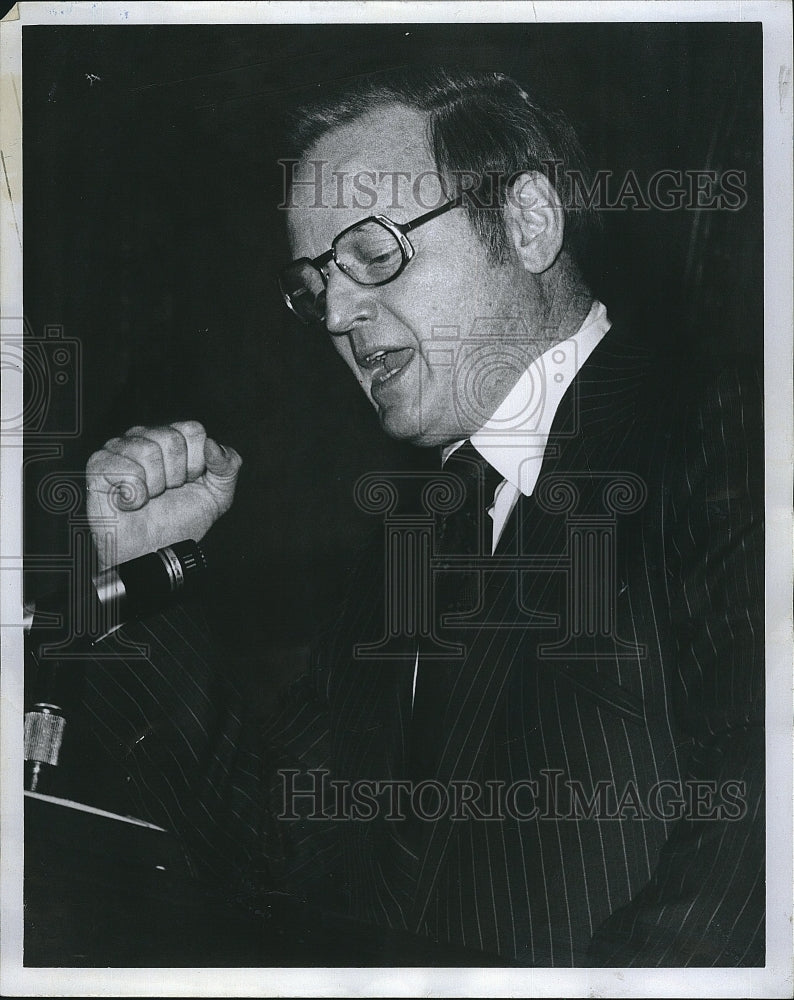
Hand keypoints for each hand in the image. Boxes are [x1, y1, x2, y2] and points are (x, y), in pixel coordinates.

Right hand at [86, 420, 241, 568]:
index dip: (196, 462)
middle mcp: (145, 437)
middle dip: (176, 475)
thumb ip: (227, 466)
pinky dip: (133, 494)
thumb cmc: (179, 522)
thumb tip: (213, 445)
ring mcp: (119, 449)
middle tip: (166, 491)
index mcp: (173, 439)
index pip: (193, 430)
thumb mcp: (218, 496)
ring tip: (148, 497)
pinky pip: (124, 468)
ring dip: (154, 486)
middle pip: (171, 438)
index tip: (189, 482)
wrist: (152, 552)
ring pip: (148, 450)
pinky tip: (130, 502)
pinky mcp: (98, 466)